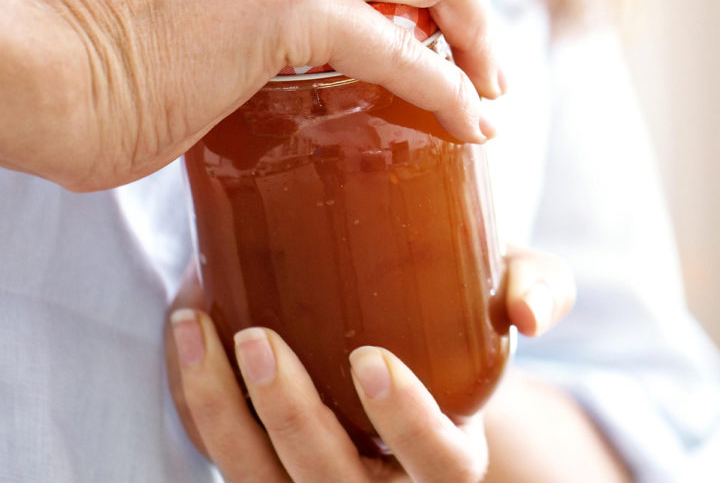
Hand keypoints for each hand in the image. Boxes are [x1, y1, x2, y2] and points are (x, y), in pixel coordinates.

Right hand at [26, 0, 501, 190]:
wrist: (52, 71)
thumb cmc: (123, 45)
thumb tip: (322, 14)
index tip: (452, 22)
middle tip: (477, 59)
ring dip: (480, 36)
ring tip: (483, 93)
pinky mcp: (286, 9)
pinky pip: (404, 47)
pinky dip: (450, 89)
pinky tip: (467, 122)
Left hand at [164, 249, 574, 481]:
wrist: (411, 345)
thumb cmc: (460, 324)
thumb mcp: (508, 294)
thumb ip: (538, 289)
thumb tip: (533, 312)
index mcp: (447, 452)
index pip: (438, 463)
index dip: (406, 421)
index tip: (369, 359)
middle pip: (332, 481)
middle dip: (290, 415)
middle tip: (256, 336)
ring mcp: (320, 481)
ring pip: (262, 480)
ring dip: (220, 411)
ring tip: (193, 327)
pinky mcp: (271, 464)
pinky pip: (226, 455)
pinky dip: (197, 404)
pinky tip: (185, 335)